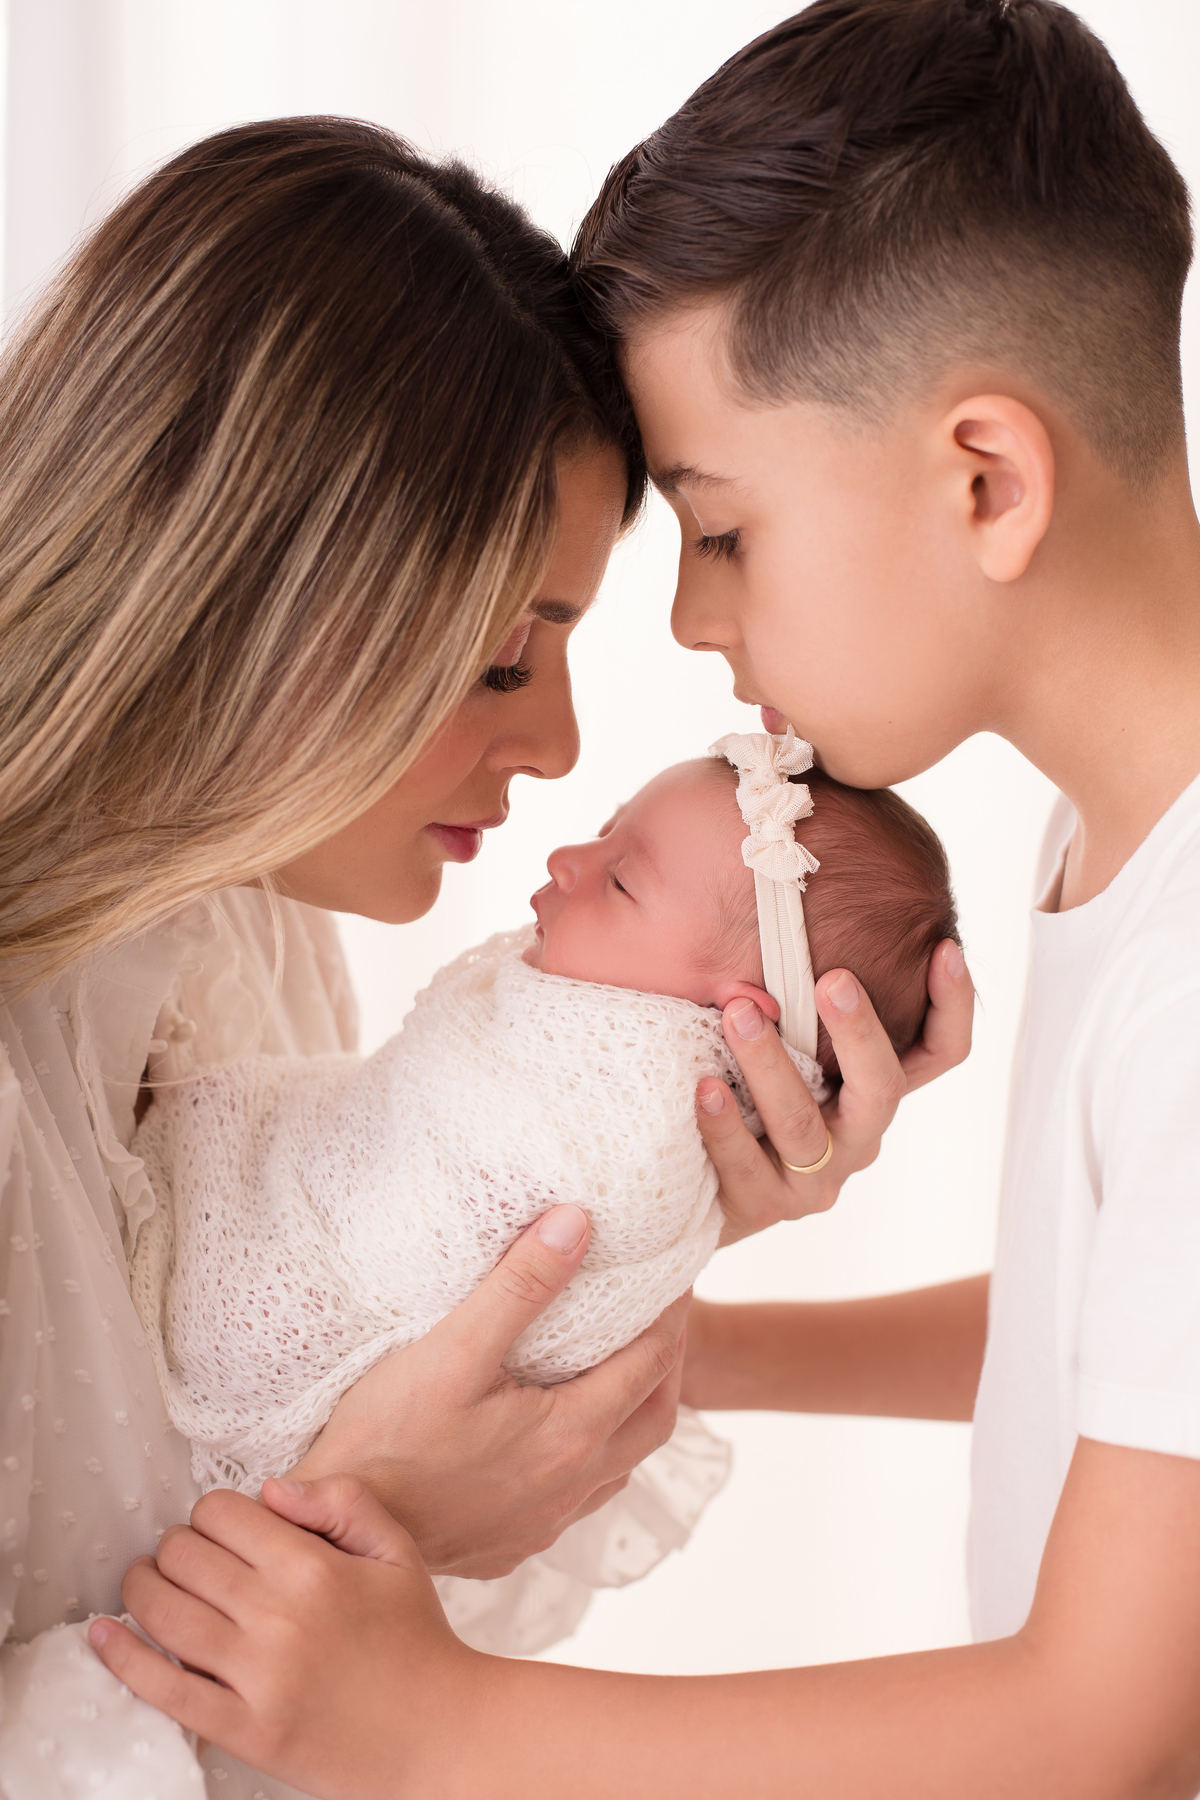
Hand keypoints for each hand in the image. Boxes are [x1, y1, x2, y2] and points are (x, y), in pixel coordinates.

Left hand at [89, 1477, 478, 1799]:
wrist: (436, 1735)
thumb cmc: (415, 1639)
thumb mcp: (396, 1551)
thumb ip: (341, 1501)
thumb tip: (271, 1489)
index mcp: (313, 1568)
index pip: (223, 1514)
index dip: (212, 1513)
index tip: (220, 1528)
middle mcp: (278, 1617)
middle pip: (184, 1557)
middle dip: (174, 1547)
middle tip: (184, 1557)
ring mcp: (256, 1677)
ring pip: (163, 1613)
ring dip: (141, 1589)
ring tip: (146, 1584)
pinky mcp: (242, 1729)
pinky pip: (164, 1688)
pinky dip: (124, 1659)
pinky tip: (105, 1636)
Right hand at [288, 1203, 686, 1575]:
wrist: (333, 1535)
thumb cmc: (385, 1440)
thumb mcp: (452, 1349)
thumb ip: (520, 1286)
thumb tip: (576, 1224)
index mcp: (571, 1436)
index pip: (653, 1362)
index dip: (672, 1314)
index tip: (674, 1275)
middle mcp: (572, 1486)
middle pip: (656, 1419)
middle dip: (669, 1364)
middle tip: (661, 1318)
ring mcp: (545, 1522)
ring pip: (620, 1465)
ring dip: (634, 1415)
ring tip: (619, 1369)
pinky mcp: (514, 1544)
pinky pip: (580, 1497)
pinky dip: (593, 1457)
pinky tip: (561, 1435)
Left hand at [697, 940, 973, 1243]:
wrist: (700, 1189)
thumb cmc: (751, 1096)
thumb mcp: (788, 1046)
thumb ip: (799, 999)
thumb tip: (790, 891)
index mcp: (872, 1093)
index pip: (939, 1054)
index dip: (954, 1006)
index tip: (944, 947)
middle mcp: (857, 1137)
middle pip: (882, 1088)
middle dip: (859, 1031)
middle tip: (832, 979)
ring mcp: (812, 1178)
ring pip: (801, 1123)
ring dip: (770, 1063)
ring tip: (737, 1012)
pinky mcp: (761, 1205)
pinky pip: (744, 1164)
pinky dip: (724, 1123)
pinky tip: (704, 1087)